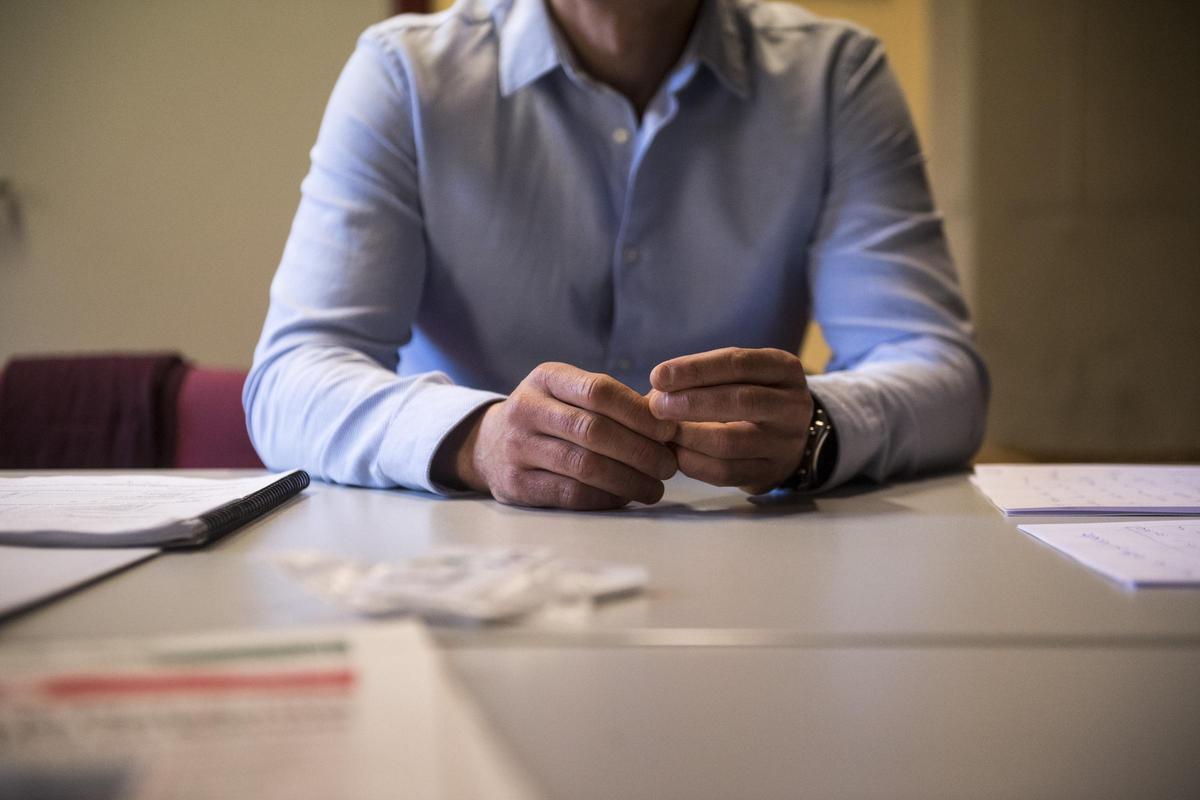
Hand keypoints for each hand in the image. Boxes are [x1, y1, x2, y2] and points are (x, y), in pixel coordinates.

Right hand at [436, 363, 677, 509]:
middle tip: (668, 466)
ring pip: (583, 466)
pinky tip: (624, 498)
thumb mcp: (566, 393)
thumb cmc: (548, 418)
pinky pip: (569, 494)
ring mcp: (517, 448)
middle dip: (640, 451)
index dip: (639, 413)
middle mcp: (526, 409)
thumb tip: (668, 422)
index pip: (598, 390)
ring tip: (655, 487)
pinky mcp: (516, 484)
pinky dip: (604, 498)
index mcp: (546, 378)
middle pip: (593, 430)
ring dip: (628, 480)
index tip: (668, 432)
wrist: (487, 445)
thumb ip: (609, 402)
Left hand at [647, 347, 812, 494]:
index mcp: (784, 369)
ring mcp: (786, 443)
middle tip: (656, 406)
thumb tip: (655, 392)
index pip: (739, 363)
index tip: (659, 376)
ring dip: (688, 436)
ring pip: (731, 442)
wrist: (782, 437)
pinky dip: (693, 463)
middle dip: (691, 402)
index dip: (696, 369)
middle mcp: (793, 404)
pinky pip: (726, 472)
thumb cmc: (746, 397)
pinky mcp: (771, 474)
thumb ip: (701, 378)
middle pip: (741, 400)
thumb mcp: (736, 377)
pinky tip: (675, 453)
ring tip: (663, 432)